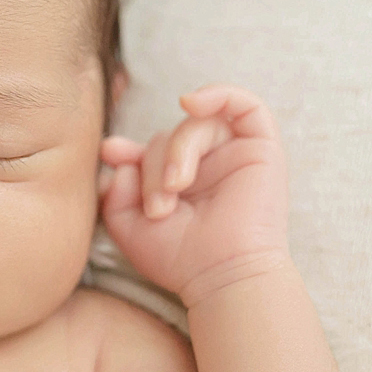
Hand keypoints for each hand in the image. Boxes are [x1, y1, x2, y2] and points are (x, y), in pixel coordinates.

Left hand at [97, 83, 289, 303]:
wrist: (222, 276)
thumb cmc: (179, 259)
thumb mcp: (127, 224)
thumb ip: (115, 188)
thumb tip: (120, 156)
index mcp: (175, 184)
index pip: (147, 152)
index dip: (126, 148)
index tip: (110, 152)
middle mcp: (205, 167)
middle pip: (166, 138)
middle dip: (152, 168)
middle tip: (157, 207)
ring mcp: (233, 156)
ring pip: (194, 126)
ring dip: (177, 152)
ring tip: (174, 189)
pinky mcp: (261, 149)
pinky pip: (245, 105)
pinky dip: (218, 94)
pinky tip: (191, 104)